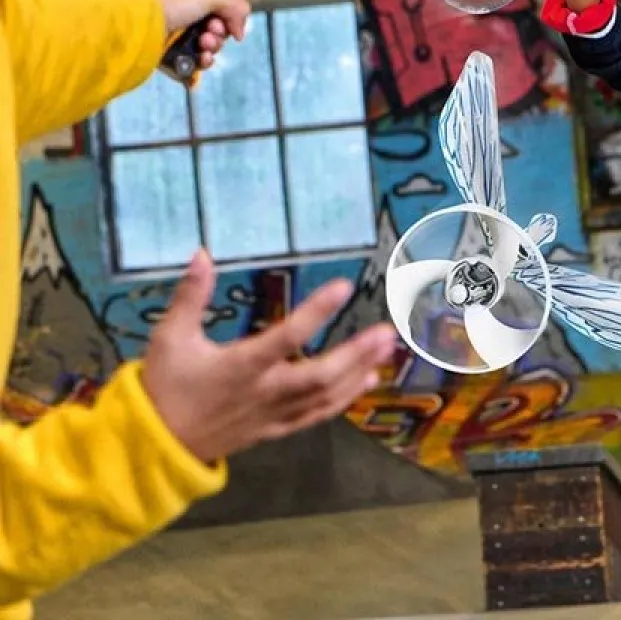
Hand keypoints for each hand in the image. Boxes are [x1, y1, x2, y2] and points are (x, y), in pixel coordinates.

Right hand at [140, 250, 396, 463]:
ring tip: (387, 349)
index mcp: (240, 366)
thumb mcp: (169, 336)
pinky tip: (367, 381)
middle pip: (320, 375)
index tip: (344, 286)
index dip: (316, 311)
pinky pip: (316, 416)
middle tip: (387, 331)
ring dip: (359, 372)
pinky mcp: (275, 430)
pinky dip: (345, 398)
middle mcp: (264, 392)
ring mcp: (273, 414)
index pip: (286, 336)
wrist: (154, 447)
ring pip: (325, 397)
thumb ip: (190, 295)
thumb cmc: (164, 386)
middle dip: (356, 353)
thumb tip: (202, 253)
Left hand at [152, 0, 250, 69]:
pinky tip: (201, 58)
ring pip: (210, 44)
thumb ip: (237, 5)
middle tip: (211, 31)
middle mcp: (186, 9)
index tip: (230, 18)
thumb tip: (239, 32)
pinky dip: (203, 61)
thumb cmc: (175, 2)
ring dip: (213, 46)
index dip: (230, 11)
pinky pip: (197, 60)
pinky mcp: (173, 53)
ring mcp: (179, 32)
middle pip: (218, 25)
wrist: (142, 27)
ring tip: (203, 44)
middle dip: (220, 31)